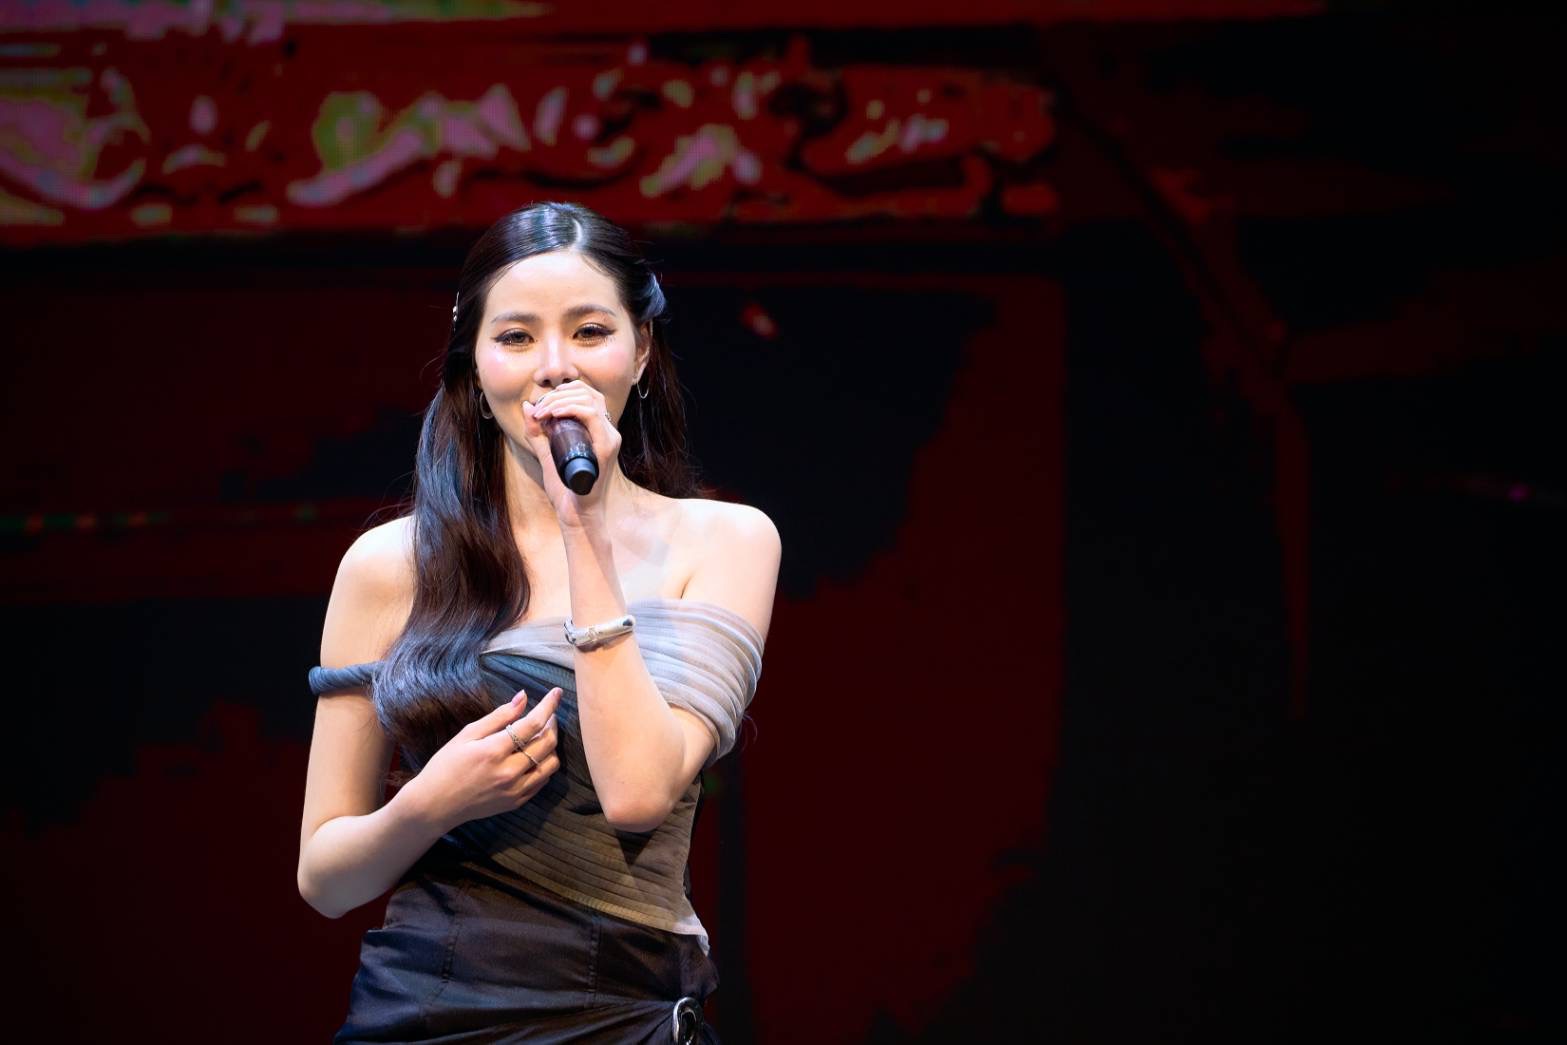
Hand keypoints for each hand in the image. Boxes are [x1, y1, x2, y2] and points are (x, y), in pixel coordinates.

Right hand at [408, 687, 561, 832]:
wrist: (434, 805)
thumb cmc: (446, 766)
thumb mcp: (467, 735)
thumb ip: (499, 716)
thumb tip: (523, 697)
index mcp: (494, 751)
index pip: (533, 723)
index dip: (549, 705)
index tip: (557, 692)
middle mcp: (509, 772)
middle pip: (548, 743)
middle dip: (552, 723)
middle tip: (547, 714)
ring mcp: (515, 790)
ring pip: (551, 763)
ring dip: (551, 745)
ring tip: (540, 735)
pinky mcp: (517, 802)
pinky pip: (543, 780)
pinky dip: (544, 764)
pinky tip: (533, 755)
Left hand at [521, 379, 621, 528]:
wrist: (575, 514)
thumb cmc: (564, 488)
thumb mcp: (546, 455)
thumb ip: (537, 433)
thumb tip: (528, 405)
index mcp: (598, 430)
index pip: (586, 394)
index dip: (562, 391)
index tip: (541, 406)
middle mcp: (608, 431)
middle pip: (588, 393)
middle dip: (558, 394)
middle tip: (539, 410)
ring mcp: (609, 438)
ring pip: (590, 400)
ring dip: (561, 401)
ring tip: (543, 413)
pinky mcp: (606, 448)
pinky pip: (592, 416)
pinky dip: (572, 409)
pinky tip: (555, 414)